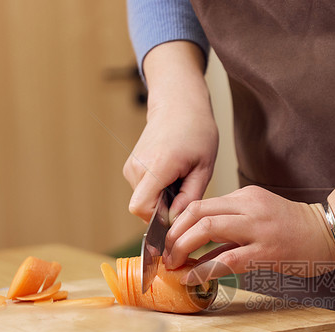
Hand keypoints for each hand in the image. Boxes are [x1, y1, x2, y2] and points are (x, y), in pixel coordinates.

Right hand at [123, 42, 217, 222]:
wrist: (178, 104)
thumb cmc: (196, 132)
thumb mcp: (204, 168)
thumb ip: (189, 198)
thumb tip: (174, 223)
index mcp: (157, 166)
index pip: (142, 209)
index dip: (159, 220)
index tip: (178, 214)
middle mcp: (137, 168)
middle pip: (144, 209)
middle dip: (165, 210)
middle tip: (186, 190)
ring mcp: (131, 168)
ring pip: (144, 202)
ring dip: (163, 199)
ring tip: (180, 179)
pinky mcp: (130, 168)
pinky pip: (143, 192)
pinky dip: (158, 191)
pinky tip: (172, 175)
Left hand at [163, 186, 334, 283]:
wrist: (329, 234)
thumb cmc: (294, 229)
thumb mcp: (260, 215)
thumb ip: (231, 226)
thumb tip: (198, 246)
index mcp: (245, 197)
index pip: (198, 204)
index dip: (174, 223)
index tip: (164, 240)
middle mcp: (248, 208)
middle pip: (196, 213)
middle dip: (172, 235)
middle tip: (164, 254)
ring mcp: (257, 229)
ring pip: (206, 230)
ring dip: (182, 249)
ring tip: (173, 265)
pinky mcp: (265, 252)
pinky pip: (226, 259)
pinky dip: (202, 270)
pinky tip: (191, 279)